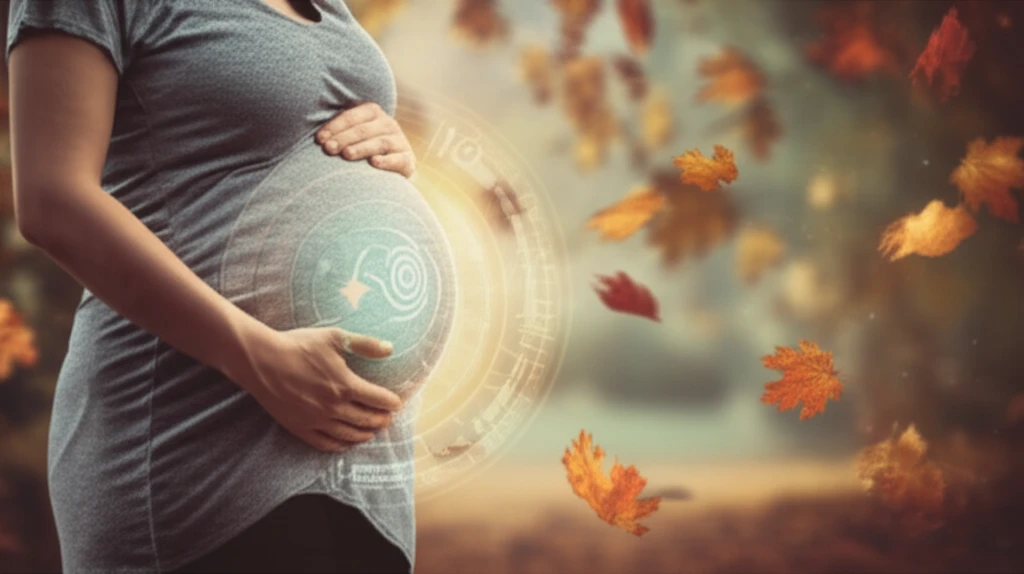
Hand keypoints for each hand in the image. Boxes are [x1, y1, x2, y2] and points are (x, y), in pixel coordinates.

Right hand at [234, 325, 403, 452]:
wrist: (261, 360)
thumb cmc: (298, 346)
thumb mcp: (334, 338)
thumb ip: (365, 344)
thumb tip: (390, 349)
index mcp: (345, 385)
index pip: (378, 399)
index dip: (391, 402)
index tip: (396, 403)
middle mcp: (334, 407)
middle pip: (366, 420)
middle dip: (381, 420)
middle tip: (387, 419)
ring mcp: (316, 420)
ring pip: (348, 434)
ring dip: (364, 434)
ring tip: (371, 431)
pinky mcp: (299, 427)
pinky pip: (324, 443)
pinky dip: (340, 445)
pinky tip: (345, 443)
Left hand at [316, 102, 416, 178]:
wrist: (391, 169)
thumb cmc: (361, 149)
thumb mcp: (351, 135)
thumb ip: (337, 130)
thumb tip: (314, 135)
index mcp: (373, 113)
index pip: (353, 116)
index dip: (335, 126)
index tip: (319, 139)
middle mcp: (389, 124)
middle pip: (364, 130)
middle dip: (344, 138)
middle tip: (328, 149)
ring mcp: (400, 142)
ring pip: (380, 143)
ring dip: (361, 148)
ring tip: (346, 155)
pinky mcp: (408, 161)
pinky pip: (398, 159)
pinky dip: (386, 161)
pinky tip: (373, 163)